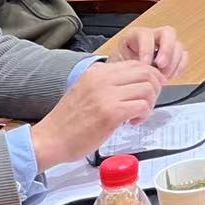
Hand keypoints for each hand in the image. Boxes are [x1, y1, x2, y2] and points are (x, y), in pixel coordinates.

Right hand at [30, 61, 163, 168]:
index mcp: (97, 72)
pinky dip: (143, 115)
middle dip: (154, 88)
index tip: (147, 90)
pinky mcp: (111, 113)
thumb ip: (107, 83)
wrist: (49, 140)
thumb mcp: (85, 90)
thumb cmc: (68, 121)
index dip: (148, 77)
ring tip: (137, 114)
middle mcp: (102, 79)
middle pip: (146, 72)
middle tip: (147, 102)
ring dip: (149, 103)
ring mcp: (107, 95)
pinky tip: (132, 122)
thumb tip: (134, 82)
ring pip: (147, 89)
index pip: (136, 64)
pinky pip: (142, 106)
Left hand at [111, 25, 189, 82]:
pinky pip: (184, 56)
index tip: (145, 64)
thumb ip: (126, 66)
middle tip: (161, 65)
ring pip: (178, 45)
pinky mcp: (174, 55)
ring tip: (164, 76)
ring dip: (174, 61)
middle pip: (168, 32)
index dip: (147, 48)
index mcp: (136, 36)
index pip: (146, 34)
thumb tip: (136, 70)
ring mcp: (165, 45)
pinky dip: (180, 66)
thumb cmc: (118, 70)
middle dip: (167, 49)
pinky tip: (171, 75)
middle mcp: (153, 37)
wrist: (123, 77)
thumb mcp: (117, 66)